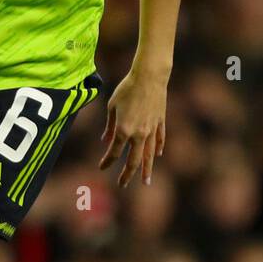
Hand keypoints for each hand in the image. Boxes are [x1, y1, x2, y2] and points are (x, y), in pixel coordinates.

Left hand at [99, 65, 167, 187]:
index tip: (102, 167)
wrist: (149, 77)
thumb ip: (109, 126)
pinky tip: (157, 156)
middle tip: (122, 185)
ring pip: (149, 155)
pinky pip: (159, 140)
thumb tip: (105, 140)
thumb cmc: (127, 88)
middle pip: (133, 160)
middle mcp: (139, 134)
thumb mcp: (112, 106)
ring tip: (145, 181)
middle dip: (127, 174)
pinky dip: (158, 149)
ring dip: (146, 169)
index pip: (114, 152)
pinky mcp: (160, 122)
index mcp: (124, 130)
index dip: (107, 161)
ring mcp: (152, 129)